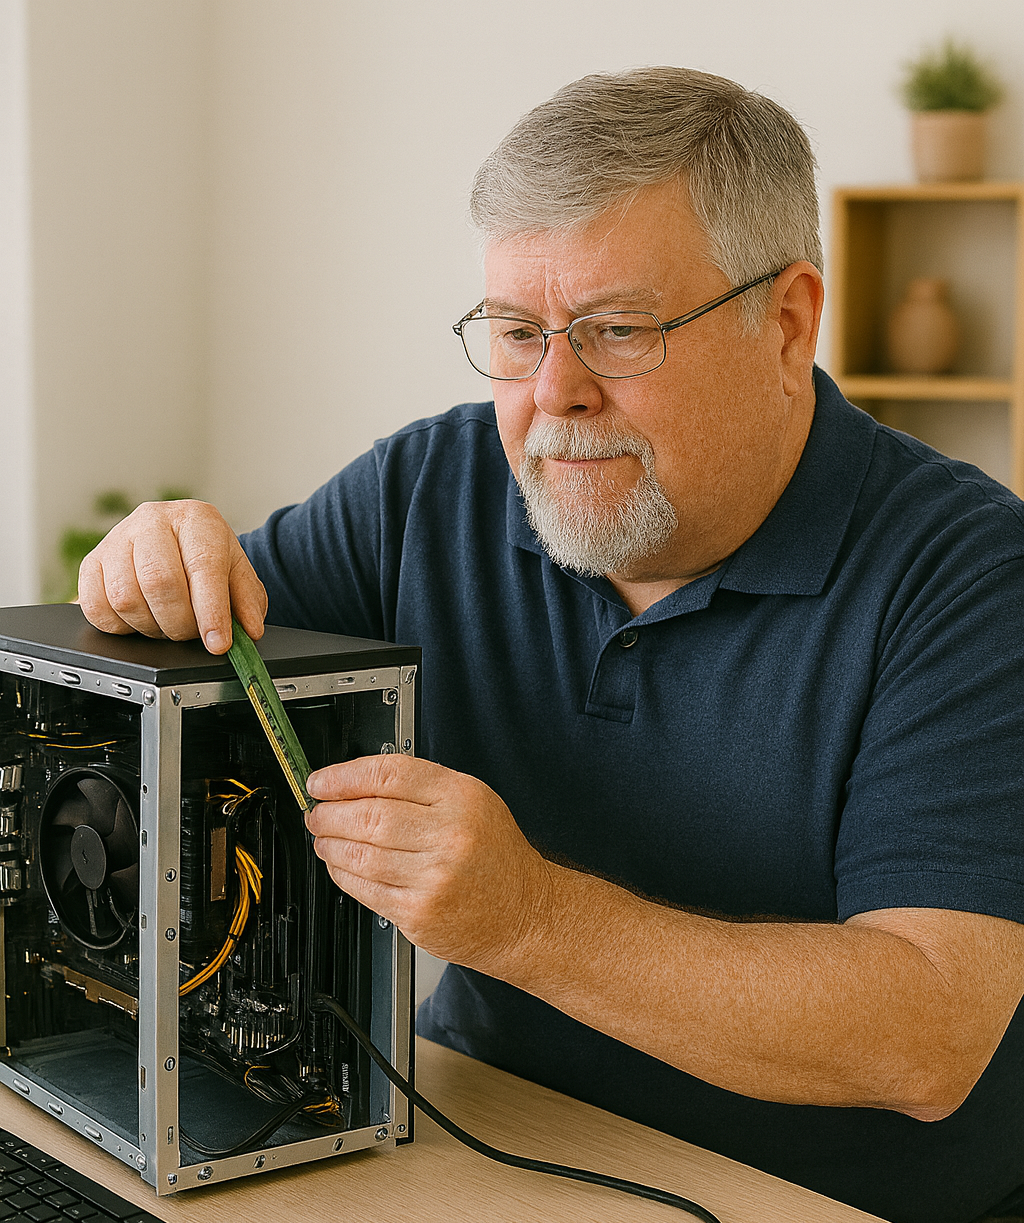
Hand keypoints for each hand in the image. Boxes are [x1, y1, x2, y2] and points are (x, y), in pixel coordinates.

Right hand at [77, 500, 266, 652]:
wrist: (176, 538)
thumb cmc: (207, 556)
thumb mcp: (236, 572)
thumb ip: (247, 601)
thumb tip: (248, 631)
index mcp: (196, 519)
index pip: (203, 567)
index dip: (211, 611)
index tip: (218, 643)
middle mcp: (153, 521)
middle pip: (160, 582)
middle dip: (180, 623)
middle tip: (191, 634)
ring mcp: (117, 539)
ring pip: (126, 597)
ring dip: (151, 626)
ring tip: (168, 624)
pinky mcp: (90, 561)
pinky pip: (96, 606)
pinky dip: (120, 626)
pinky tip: (140, 619)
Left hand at [305, 755, 554, 973]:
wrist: (526, 915)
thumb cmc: (497, 858)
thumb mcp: (475, 803)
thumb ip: (421, 789)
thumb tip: (355, 783)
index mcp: (463, 798)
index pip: (390, 774)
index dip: (344, 776)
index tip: (322, 781)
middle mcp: (450, 835)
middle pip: (369, 814)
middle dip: (329, 812)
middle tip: (316, 811)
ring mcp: (434, 877)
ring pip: (360, 853)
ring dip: (329, 844)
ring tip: (322, 837)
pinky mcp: (419, 913)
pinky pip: (365, 889)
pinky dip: (343, 874)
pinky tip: (339, 865)